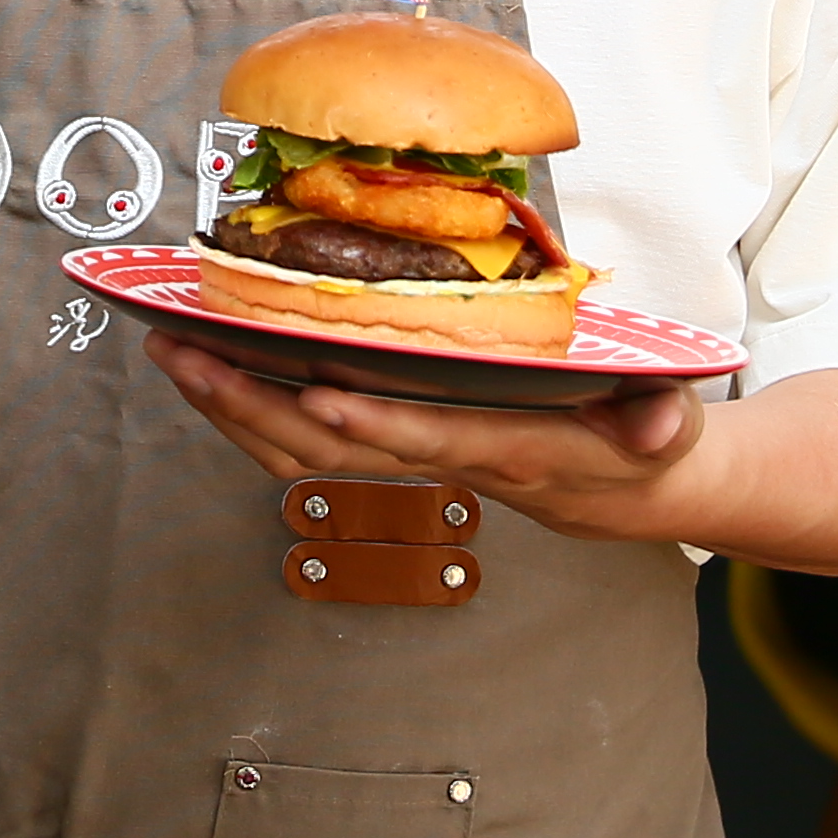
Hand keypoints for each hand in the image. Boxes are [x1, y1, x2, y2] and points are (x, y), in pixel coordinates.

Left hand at [144, 332, 707, 545]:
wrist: (625, 487)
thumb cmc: (638, 442)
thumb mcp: (664, 429)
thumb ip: (660, 422)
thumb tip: (664, 421)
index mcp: (508, 449)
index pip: (435, 440)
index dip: (381, 426)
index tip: (324, 397)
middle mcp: (445, 458)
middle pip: (336, 447)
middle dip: (257, 406)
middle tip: (190, 356)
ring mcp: (411, 453)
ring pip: (304, 448)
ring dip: (231, 404)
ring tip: (172, 350)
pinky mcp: (395, 441)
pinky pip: (305, 437)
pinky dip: (250, 405)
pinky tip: (213, 366)